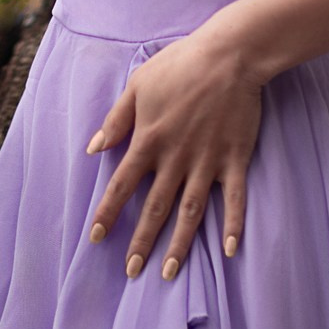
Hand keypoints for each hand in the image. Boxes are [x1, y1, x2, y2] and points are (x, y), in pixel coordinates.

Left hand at [84, 25, 261, 279]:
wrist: (229, 55)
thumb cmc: (179, 64)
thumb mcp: (138, 85)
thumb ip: (116, 120)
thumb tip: (94, 148)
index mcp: (148, 140)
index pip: (122, 185)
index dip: (108, 213)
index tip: (97, 239)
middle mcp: (175, 157)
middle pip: (154, 208)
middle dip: (141, 242)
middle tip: (132, 272)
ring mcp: (206, 161)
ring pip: (189, 211)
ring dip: (178, 244)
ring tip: (169, 273)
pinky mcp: (234, 159)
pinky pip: (233, 199)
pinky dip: (232, 224)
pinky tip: (228, 250)